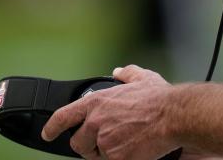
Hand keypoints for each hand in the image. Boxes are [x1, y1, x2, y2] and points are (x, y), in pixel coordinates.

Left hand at [41, 65, 178, 159]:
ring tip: (123, 143)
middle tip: (103, 142)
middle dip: (87, 145)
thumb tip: (120, 71)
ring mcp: (104, 142)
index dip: (53, 127)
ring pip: (96, 156)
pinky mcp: (116, 159)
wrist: (174, 116)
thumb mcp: (142, 78)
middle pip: (78, 142)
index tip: (49, 133)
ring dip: (105, 153)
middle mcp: (96, 122)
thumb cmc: (160, 98)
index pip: (63, 116)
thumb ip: (127, 74)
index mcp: (97, 102)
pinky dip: (120, 159)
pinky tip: (132, 150)